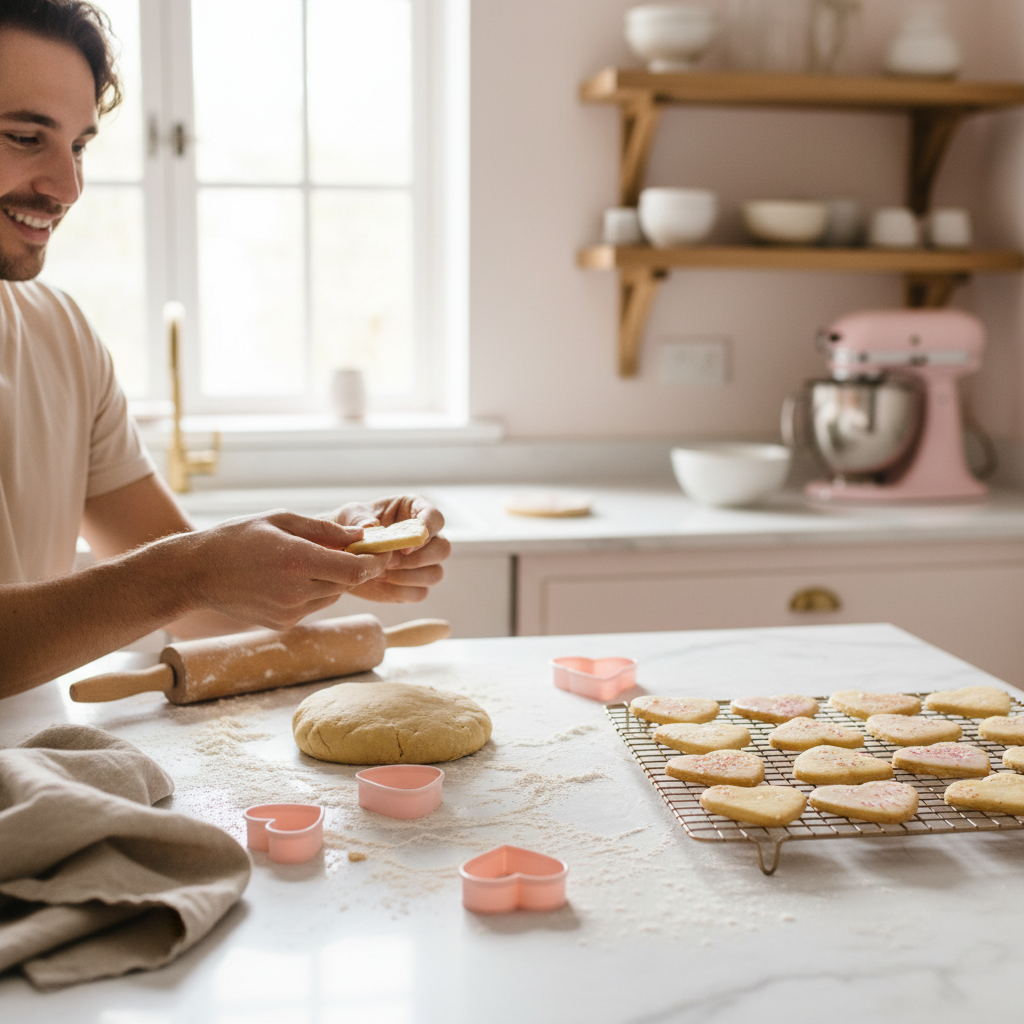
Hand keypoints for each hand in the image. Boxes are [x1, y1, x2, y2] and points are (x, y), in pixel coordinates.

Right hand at [177, 509, 392, 628]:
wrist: (196, 573)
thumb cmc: (237, 538)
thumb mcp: (281, 520)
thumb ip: (326, 529)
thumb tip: (361, 534)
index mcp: (298, 561)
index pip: (356, 570)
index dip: (375, 562)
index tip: (381, 552)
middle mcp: (296, 591)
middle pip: (347, 583)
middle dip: (354, 567)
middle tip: (349, 549)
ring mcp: (289, 612)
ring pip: (332, 595)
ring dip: (332, 579)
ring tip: (308, 560)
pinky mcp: (282, 624)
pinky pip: (313, 606)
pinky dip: (313, 591)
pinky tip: (290, 576)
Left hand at [331, 495, 450, 602]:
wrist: (337, 554)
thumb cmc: (347, 527)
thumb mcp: (349, 516)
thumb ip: (360, 519)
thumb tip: (372, 527)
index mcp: (414, 511)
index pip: (435, 518)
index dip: (427, 532)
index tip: (406, 547)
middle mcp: (425, 537)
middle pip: (443, 549)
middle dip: (418, 559)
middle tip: (389, 562)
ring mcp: (422, 562)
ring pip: (435, 574)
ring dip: (408, 577)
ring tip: (379, 572)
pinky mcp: (413, 585)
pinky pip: (420, 593)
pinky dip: (400, 591)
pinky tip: (379, 581)